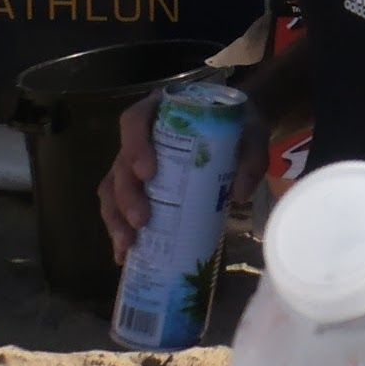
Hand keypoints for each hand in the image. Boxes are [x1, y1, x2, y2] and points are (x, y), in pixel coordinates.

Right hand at [98, 91, 270, 264]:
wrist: (240, 132)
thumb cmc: (239, 125)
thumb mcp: (251, 131)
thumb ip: (251, 156)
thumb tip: (238, 193)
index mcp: (161, 111)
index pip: (135, 120)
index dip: (135, 145)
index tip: (148, 172)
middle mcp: (142, 136)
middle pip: (121, 162)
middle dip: (127, 194)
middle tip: (142, 220)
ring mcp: (137, 162)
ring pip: (112, 187)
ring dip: (116, 217)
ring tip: (128, 245)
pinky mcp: (140, 187)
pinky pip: (119, 206)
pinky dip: (119, 229)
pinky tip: (124, 254)